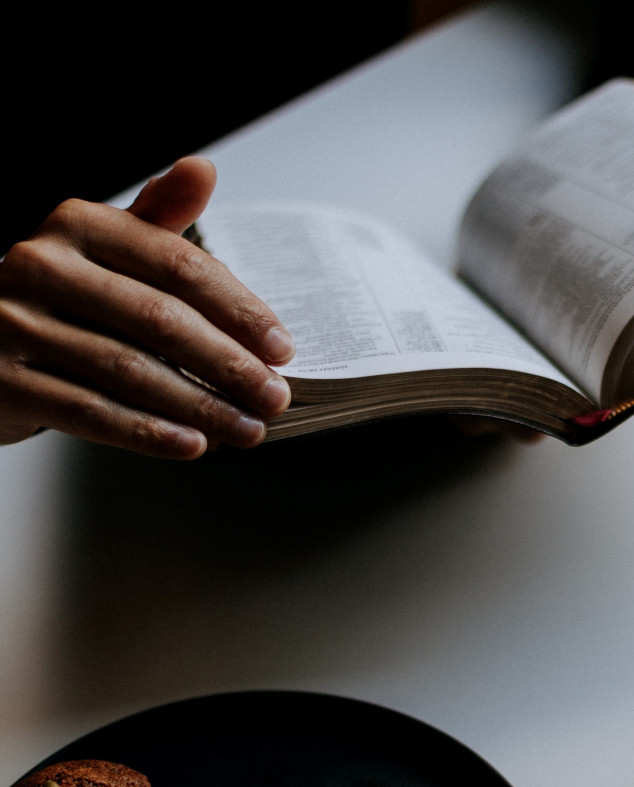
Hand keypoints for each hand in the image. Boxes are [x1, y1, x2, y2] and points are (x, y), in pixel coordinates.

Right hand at [0, 158, 294, 458]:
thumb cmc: (63, 297)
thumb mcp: (107, 248)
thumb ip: (158, 219)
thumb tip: (202, 170)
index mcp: (77, 225)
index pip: (177, 266)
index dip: (238, 310)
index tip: (282, 348)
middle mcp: (40, 266)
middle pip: (159, 321)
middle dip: (228, 366)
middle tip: (274, 397)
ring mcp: (15, 324)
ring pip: (130, 371)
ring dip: (200, 406)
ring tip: (248, 429)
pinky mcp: (5, 381)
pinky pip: (92, 413)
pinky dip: (149, 433)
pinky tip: (192, 445)